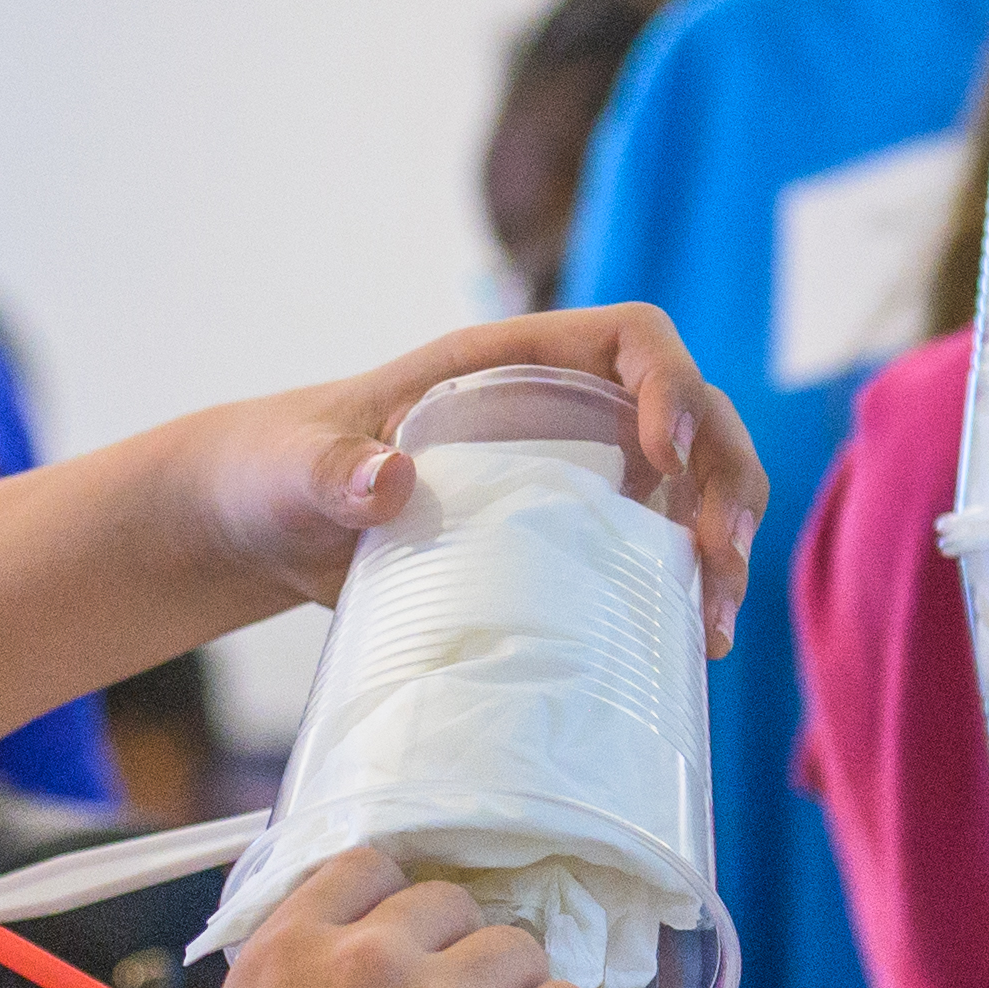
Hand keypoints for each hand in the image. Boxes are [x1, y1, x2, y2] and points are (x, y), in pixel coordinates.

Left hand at [193, 304, 767, 651]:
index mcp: (508, 363)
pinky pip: (650, 552)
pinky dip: (684, 591)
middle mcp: (559, 410)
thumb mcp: (290, 465)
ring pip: (689, 486)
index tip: (666, 452)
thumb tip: (388, 482)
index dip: (670, 383)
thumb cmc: (274, 467)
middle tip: (717, 558)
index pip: (629, 340)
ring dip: (723, 541)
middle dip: (725, 477)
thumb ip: (327, 469)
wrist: (263, 526)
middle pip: (689, 416)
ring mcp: (572, 475)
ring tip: (715, 622)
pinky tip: (691, 647)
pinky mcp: (563, 541)